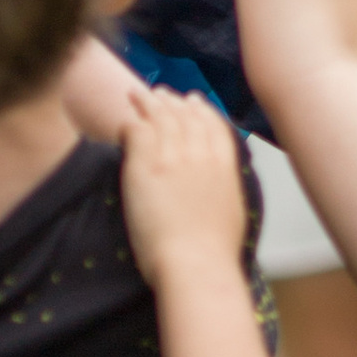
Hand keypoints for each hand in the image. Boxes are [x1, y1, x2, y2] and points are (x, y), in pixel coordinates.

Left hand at [118, 86, 248, 282]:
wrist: (196, 264)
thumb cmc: (214, 253)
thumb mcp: (234, 212)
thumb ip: (226, 189)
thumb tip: (221, 187)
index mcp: (224, 165)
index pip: (213, 124)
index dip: (202, 109)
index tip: (194, 101)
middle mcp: (200, 154)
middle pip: (184, 116)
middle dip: (172, 101)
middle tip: (161, 93)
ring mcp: (173, 157)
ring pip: (159, 116)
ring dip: (147, 103)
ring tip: (136, 94)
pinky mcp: (146, 166)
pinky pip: (135, 131)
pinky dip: (129, 124)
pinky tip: (122, 125)